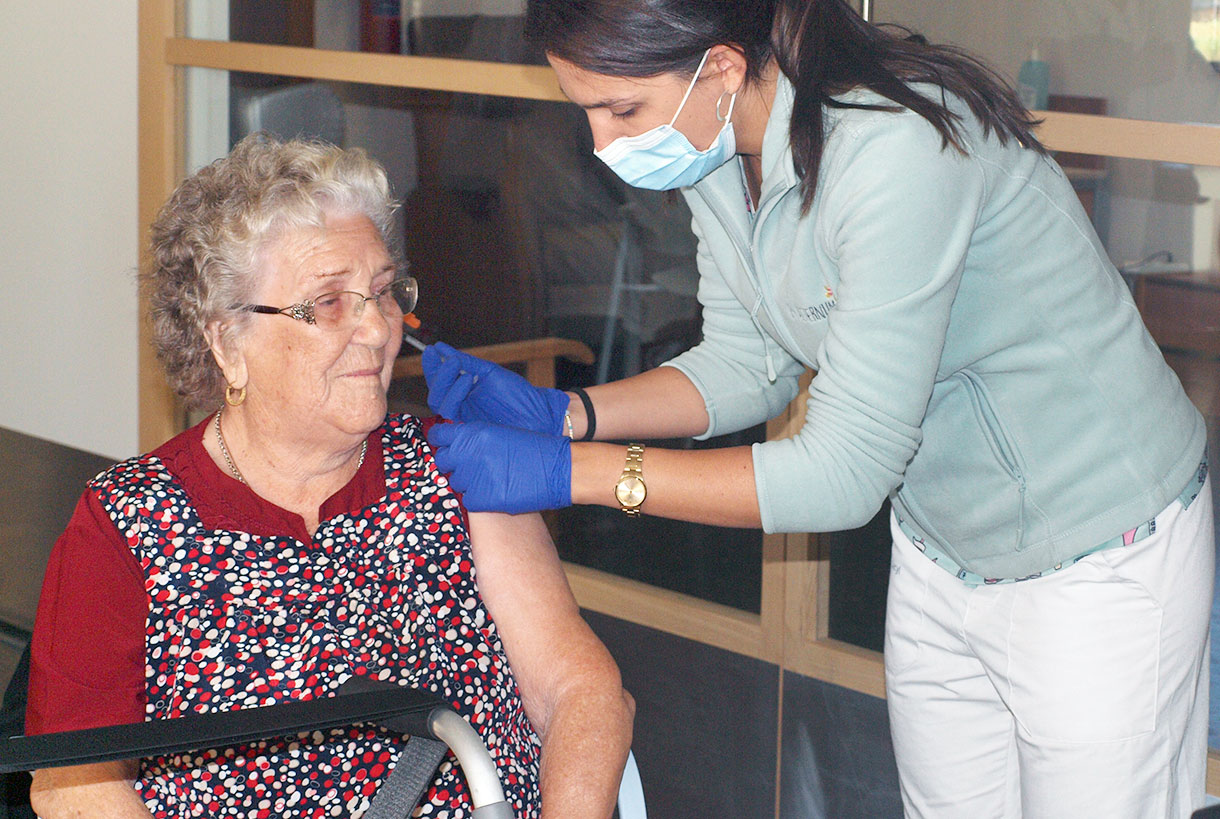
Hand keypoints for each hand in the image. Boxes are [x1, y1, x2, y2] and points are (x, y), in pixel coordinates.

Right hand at [422, 342, 569, 434]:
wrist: (539, 414)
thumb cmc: (519, 395)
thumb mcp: (490, 373)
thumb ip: (466, 362)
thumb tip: (442, 349)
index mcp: (465, 393)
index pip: (440, 381)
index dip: (432, 367)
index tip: (431, 350)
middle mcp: (461, 407)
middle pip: (435, 393)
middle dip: (438, 375)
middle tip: (448, 360)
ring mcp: (464, 419)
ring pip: (439, 403)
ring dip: (447, 382)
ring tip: (459, 366)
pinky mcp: (468, 430)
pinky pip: (451, 413)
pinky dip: (456, 393)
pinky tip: (467, 379)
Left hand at [427, 421, 571, 513]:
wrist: (558, 469)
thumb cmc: (534, 449)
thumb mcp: (501, 432)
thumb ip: (475, 436)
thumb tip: (454, 442)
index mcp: (474, 433)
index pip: (439, 436)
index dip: (441, 441)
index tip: (445, 445)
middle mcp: (469, 454)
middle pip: (443, 461)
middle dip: (452, 464)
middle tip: (468, 466)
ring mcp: (475, 477)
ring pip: (456, 482)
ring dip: (467, 481)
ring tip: (488, 479)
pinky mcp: (482, 499)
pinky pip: (469, 500)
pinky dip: (478, 498)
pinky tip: (494, 492)